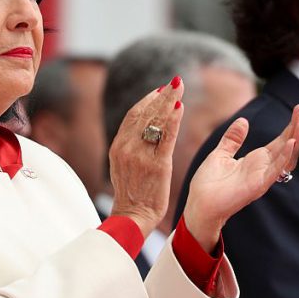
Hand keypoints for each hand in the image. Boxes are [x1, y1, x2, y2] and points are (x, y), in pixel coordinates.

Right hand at [109, 77, 184, 237]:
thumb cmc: (132, 192)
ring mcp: (141, 156)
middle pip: (145, 113)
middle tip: (175, 81)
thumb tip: (142, 128)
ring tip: (179, 88)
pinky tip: (180, 108)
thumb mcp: (124, 165)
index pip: (133, 115)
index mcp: (118, 146)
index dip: (147, 100)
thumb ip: (130, 145)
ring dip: (169, 102)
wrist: (132, 216)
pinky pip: (166, 138)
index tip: (160, 90)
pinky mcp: (157, 165)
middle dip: (162, 95)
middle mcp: (127, 147)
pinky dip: (173, 121)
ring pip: (156, 122)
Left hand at [183, 104, 298, 250]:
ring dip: (296, 139)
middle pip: (287, 146)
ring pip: (286, 156)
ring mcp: (263, 177)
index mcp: (256, 161)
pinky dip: (285, 156)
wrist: (199, 206)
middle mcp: (263, 168)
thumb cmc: (208, 185)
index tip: (298, 110)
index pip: (279, 140)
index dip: (289, 126)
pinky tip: (291, 143)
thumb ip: (233, 139)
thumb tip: (243, 121)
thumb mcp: (220, 154)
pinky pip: (276, 169)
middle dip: (296, 128)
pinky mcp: (258, 185)